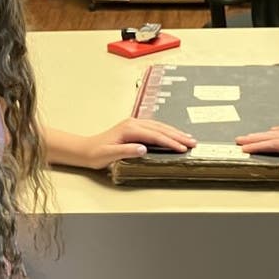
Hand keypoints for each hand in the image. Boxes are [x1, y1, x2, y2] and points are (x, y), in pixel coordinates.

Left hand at [74, 118, 196, 169]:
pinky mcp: (134, 128)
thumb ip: (127, 151)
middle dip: (177, 136)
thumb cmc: (96, 154)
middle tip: (193, 142)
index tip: (182, 148)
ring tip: (188, 138)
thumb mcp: (109, 155)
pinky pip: (155, 128)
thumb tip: (143, 149)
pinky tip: (173, 134)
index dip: (169, 142)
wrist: (85, 149)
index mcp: (129, 129)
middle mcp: (133, 123)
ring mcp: (134, 124)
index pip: (154, 135)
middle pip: (160, 128)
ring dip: (175, 132)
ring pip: (159, 127)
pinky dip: (166, 131)